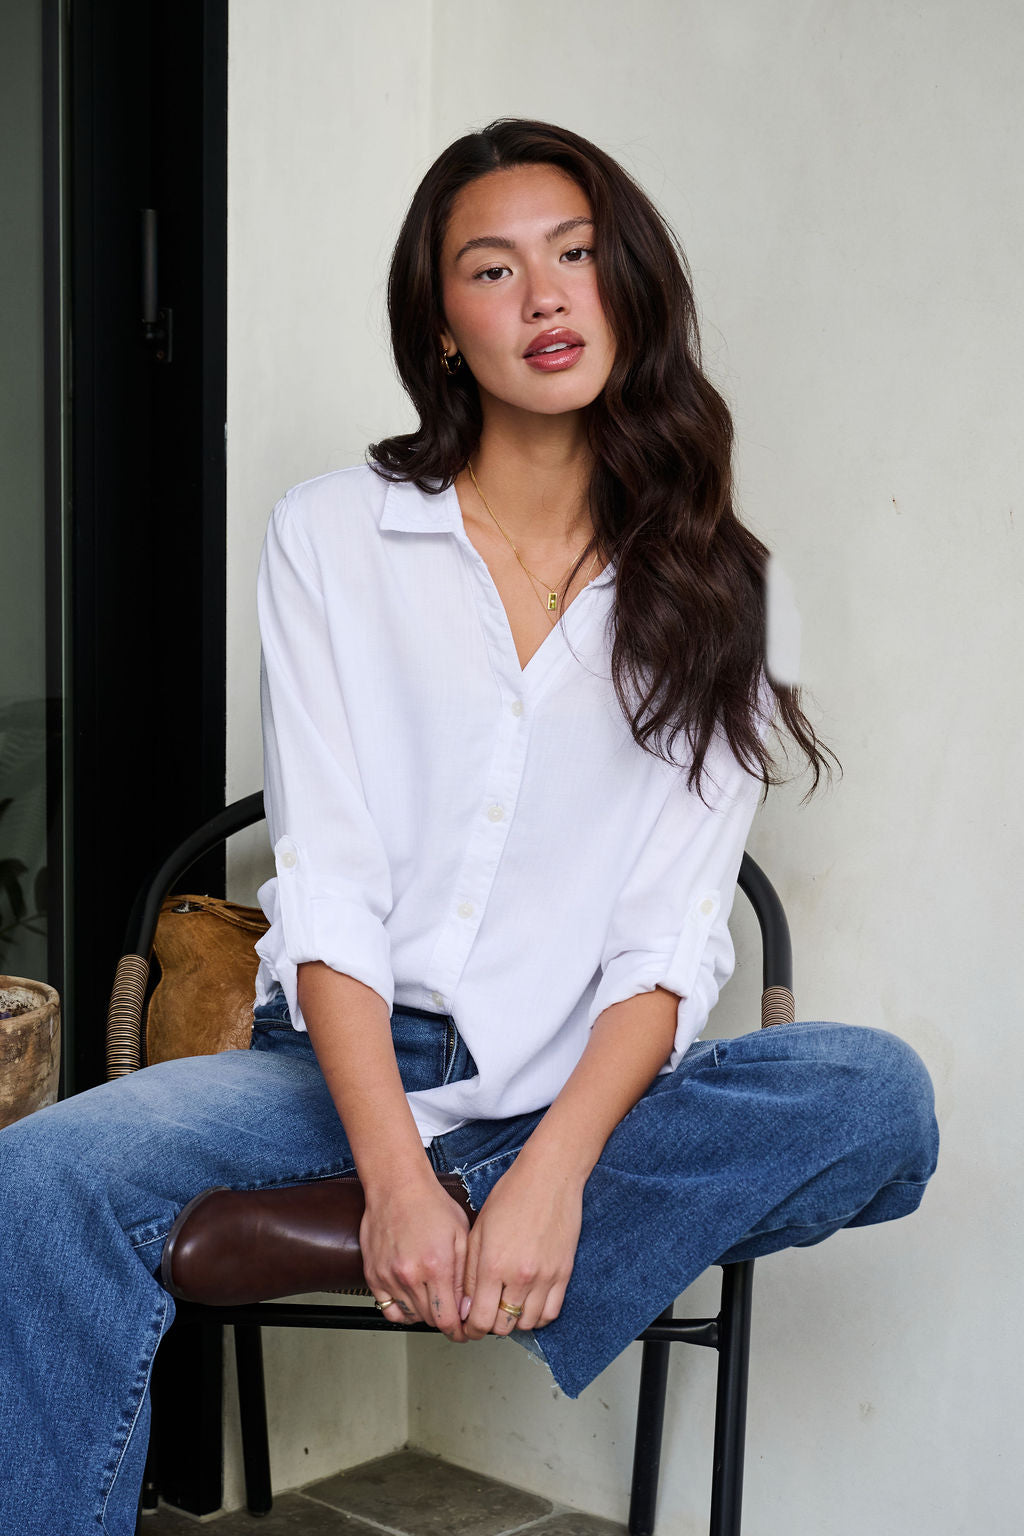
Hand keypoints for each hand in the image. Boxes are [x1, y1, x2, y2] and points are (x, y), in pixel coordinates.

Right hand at [360, 1172, 470, 1340]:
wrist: (397, 1186)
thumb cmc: (431, 1205)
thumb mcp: (461, 1236)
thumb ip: (465, 1276)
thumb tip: (467, 1309)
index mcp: (436, 1266)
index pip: (447, 1319)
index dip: (458, 1330)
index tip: (463, 1331)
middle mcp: (410, 1275)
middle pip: (430, 1320)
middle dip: (444, 1321)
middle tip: (452, 1315)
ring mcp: (388, 1277)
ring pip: (410, 1316)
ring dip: (424, 1314)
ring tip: (433, 1301)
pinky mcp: (373, 1275)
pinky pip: (388, 1309)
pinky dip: (402, 1310)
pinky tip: (413, 1298)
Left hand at [461, 1156, 582, 1339]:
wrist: (549, 1176)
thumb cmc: (512, 1194)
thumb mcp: (479, 1230)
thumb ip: (470, 1273)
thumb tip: (466, 1306)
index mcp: (493, 1264)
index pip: (479, 1318)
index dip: (471, 1328)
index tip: (469, 1325)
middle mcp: (520, 1275)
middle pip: (503, 1326)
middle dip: (491, 1324)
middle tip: (487, 1313)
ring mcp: (545, 1277)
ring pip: (528, 1324)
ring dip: (515, 1320)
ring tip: (508, 1305)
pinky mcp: (564, 1273)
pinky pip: (551, 1313)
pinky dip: (538, 1316)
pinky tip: (529, 1303)